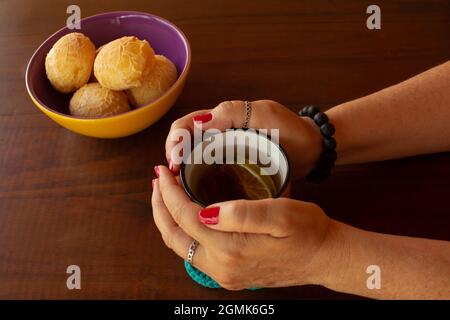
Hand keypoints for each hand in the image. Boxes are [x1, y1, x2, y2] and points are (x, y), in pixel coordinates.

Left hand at [152, 165, 335, 289]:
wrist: (326, 257)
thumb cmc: (310, 232)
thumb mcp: (282, 214)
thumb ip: (242, 213)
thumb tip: (205, 212)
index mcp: (231, 249)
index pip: (185, 217)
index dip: (170, 192)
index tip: (163, 170)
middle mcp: (222, 267)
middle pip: (174, 237)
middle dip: (160, 206)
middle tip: (158, 180)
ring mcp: (225, 274)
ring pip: (181, 247)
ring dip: (169, 219)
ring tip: (166, 194)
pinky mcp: (230, 274)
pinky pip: (194, 253)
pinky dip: (183, 231)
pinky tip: (187, 214)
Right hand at [165, 100, 321, 178]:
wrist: (312, 151)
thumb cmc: (292, 130)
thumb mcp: (267, 115)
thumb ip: (237, 111)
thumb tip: (200, 121)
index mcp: (222, 118)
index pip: (185, 125)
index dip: (175, 141)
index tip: (175, 162)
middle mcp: (218, 134)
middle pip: (183, 142)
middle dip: (172, 156)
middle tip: (172, 178)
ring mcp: (223, 151)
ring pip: (192, 158)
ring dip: (181, 170)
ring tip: (178, 189)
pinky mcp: (231, 168)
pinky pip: (207, 172)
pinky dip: (196, 180)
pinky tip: (196, 195)